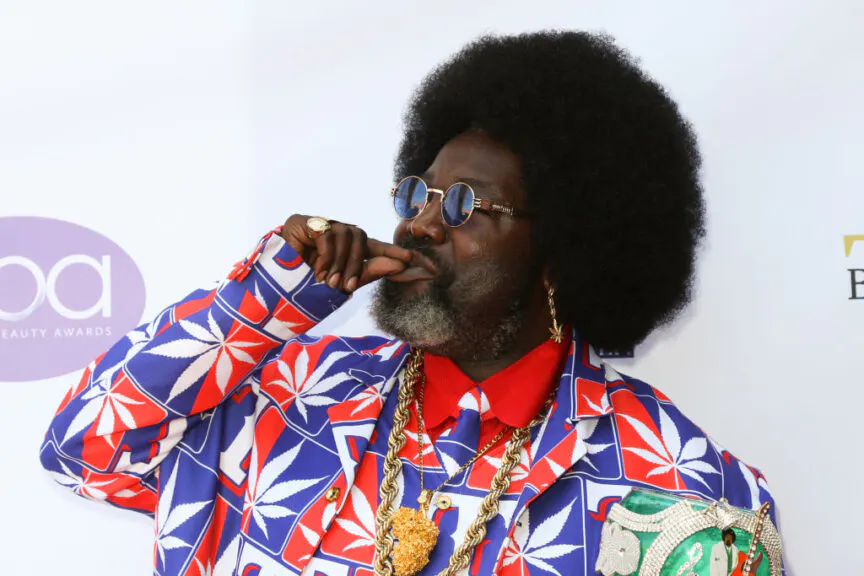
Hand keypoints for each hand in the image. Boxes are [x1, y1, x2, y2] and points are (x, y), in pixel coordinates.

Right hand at [280, 215, 429, 292]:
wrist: (271, 292)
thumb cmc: (305, 289)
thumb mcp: (341, 283)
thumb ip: (368, 272)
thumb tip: (400, 264)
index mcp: (344, 248)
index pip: (372, 245)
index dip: (390, 251)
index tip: (411, 259)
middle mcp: (333, 233)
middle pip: (361, 238)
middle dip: (357, 264)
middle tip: (346, 286)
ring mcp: (318, 225)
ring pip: (346, 235)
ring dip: (339, 262)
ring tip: (327, 280)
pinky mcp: (302, 222)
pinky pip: (328, 234)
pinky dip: (326, 256)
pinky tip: (316, 269)